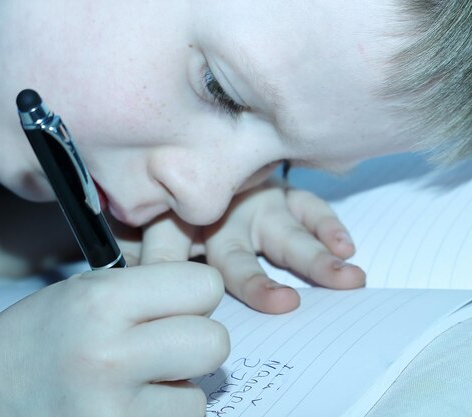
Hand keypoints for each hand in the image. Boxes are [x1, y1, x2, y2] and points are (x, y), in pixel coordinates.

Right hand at [0, 264, 228, 416]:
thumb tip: (218, 298)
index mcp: (102, 302)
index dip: (196, 295)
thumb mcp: (91, 289)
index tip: (179, 303)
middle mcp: (108, 357)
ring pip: (198, 398)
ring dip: (177, 390)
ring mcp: (110, 412)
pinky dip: (162, 416)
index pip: (205, 287)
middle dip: (199, 341)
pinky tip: (129, 405)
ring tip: (137, 381)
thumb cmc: (47, 332)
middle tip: (169, 344)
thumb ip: (155, 288)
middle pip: (214, 343)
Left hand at [134, 185, 365, 313]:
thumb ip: (139, 252)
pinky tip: (345, 247)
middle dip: (258, 281)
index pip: (169, 250)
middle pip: (236, 252)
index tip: (191, 303)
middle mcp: (219, 211)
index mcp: (176, 220)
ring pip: (284, 233)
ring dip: (314, 257)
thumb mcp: (143, 227)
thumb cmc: (171, 207)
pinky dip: (327, 225)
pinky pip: (309, 207)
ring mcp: (257, 201)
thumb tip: (126, 278)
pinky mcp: (285, 195)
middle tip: (283, 305)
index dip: (174, 273)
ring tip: (344, 277)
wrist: (199, 157)